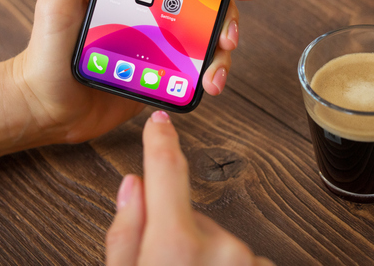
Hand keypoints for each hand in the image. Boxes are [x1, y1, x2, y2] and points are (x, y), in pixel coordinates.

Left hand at [12, 0, 263, 142]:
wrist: (44, 109)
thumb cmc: (45, 50)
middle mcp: (152, 12)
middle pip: (205, 1)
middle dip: (229, 10)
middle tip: (231, 27)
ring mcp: (161, 44)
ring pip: (208, 37)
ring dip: (223, 49)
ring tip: (219, 67)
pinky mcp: (163, 75)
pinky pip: (196, 71)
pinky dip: (211, 75)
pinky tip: (209, 85)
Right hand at [106, 111, 274, 265]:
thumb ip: (126, 232)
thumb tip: (134, 186)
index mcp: (176, 245)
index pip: (166, 172)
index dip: (161, 142)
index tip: (160, 122)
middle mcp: (220, 248)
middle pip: (192, 218)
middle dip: (178, 235)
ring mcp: (248, 261)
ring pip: (217, 242)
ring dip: (203, 258)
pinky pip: (240, 260)